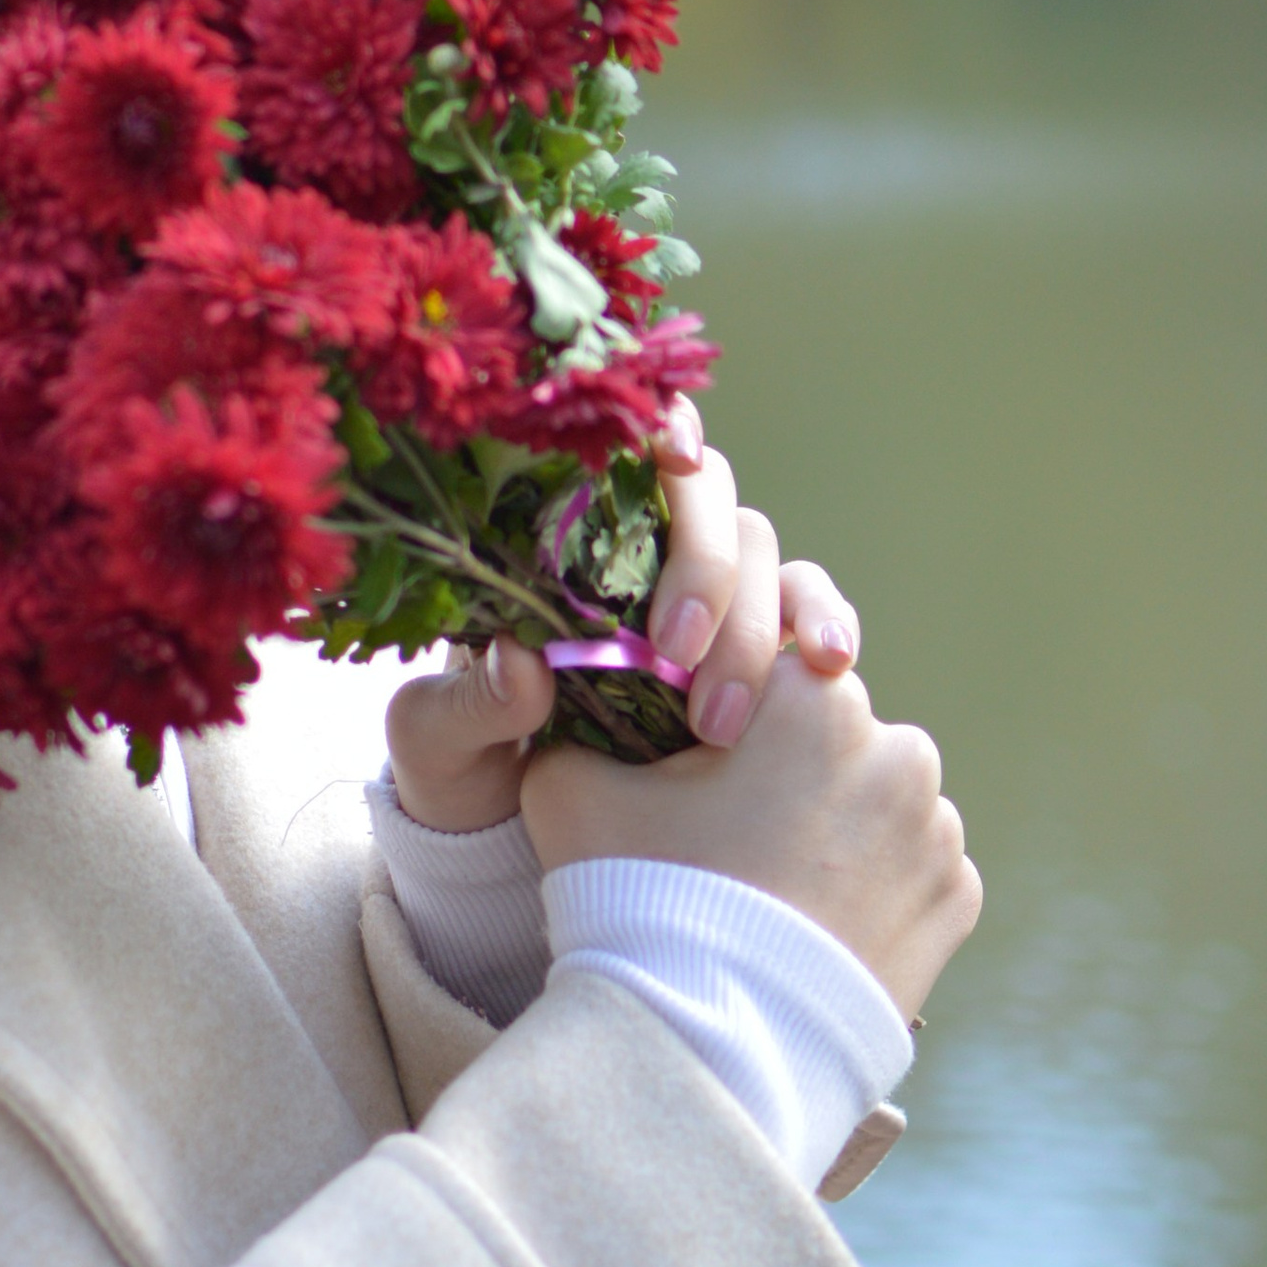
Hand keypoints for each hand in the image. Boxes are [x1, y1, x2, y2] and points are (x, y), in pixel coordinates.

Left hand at [381, 405, 860, 832]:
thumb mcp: (436, 742)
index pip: (622, 450)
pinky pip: (808, 613)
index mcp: (554, 541)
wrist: (508, 835)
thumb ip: (469, 706)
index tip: (674, 458)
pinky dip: (827, 627)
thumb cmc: (460, 763)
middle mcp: (638, 551)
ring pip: (763, 554)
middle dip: (704, 564)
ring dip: (761, 619)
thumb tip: (522, 663)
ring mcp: (703, 596)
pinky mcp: (751, 651)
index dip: (660, 431)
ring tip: (723, 713)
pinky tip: (831, 667)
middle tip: (674, 654)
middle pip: (706, 499)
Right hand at [520, 651, 981, 1021]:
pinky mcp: (957, 902)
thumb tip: (575, 701)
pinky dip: (872, 896)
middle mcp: (897, 748)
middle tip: (729, 846)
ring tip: (772, 895)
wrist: (711, 1042)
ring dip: (837, 836)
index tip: (697, 778)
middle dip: (791, 778)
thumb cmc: (639, 895)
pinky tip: (814, 930)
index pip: (774, 680)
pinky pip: (912, 878)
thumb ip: (580, 724)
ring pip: (879, 810)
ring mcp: (937, 831)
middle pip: (834, 743)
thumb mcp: (571, 786)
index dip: (729, 726)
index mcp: (813, 696)